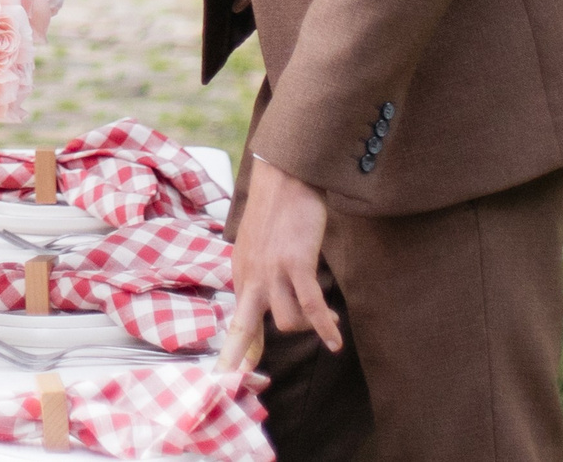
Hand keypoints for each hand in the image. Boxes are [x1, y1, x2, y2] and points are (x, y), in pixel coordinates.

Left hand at [217, 155, 340, 370]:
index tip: (226, 377)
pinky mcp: (295, 264)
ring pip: (288, 322)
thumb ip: (258, 280)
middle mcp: (251, 277)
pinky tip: (336, 341)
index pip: (237, 322)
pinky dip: (325, 327)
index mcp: (241, 275)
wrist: (284, 178)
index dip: (236, 351)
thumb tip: (265, 311)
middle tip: (231, 383)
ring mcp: (272, 272)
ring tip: (326, 322)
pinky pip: (310, 306)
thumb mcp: (258, 250)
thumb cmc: (276, 214)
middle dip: (236, 358)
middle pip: (242, 328)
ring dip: (309, 327)